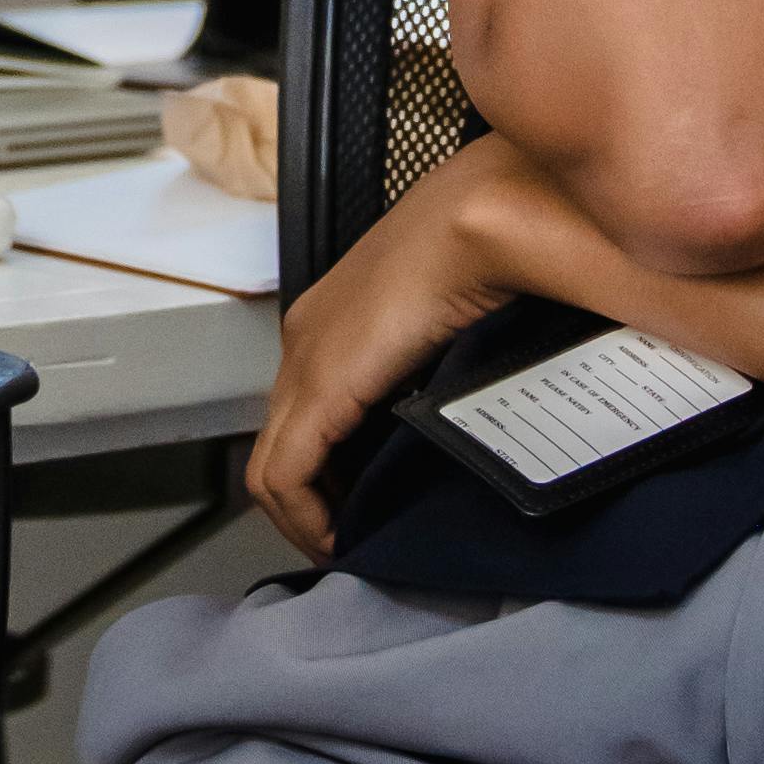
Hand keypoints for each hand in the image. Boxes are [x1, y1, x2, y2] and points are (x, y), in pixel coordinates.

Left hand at [246, 138, 537, 554]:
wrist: (482, 217)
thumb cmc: (489, 247)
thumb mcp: (466, 319)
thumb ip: (456, 363)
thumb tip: (491, 407)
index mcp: (338, 321)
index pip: (307, 414)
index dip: (327, 475)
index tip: (365, 511)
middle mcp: (307, 341)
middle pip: (283, 443)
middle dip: (315, 502)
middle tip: (355, 537)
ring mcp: (305, 360)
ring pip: (273, 466)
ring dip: (306, 517)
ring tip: (349, 546)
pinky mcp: (320, 385)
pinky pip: (283, 474)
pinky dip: (305, 517)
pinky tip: (340, 539)